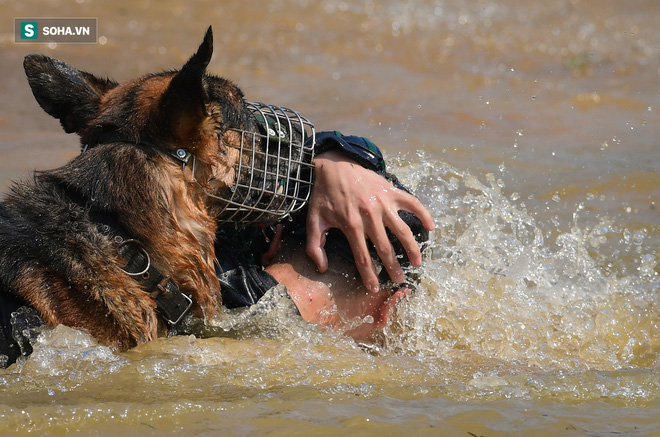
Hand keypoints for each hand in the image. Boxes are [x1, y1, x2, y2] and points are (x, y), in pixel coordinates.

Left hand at [305, 151, 434, 291]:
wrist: (333, 165)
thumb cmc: (324, 194)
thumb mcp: (313, 220)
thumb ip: (314, 246)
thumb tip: (323, 268)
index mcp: (351, 225)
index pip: (363, 257)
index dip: (370, 276)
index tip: (375, 288)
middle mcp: (370, 215)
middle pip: (385, 248)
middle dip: (393, 267)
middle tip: (399, 280)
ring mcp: (383, 203)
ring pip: (402, 230)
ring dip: (412, 248)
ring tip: (417, 262)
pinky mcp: (391, 191)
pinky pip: (412, 203)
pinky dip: (423, 213)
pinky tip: (431, 226)